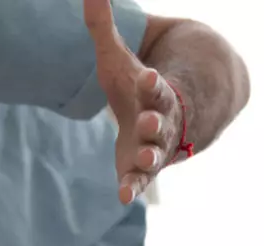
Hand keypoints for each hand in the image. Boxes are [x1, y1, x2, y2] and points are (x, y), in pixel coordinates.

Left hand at [84, 0, 183, 203]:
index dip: (152, 83)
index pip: (156, 86)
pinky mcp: (140, 170)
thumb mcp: (116, 59)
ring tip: (142, 161)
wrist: (157, 119)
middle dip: (155, 121)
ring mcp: (153, 148)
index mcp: (154, 93)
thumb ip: (102, 29)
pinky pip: (139, 181)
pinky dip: (132, 188)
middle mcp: (159, 121)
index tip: (148, 77)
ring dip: (149, 158)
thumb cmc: (133, 88)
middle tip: (148, 122)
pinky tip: (123, 198)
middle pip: (161, 121)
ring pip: (155, 154)